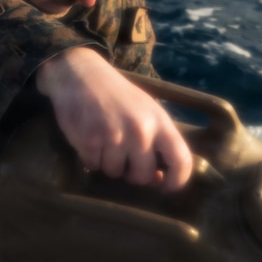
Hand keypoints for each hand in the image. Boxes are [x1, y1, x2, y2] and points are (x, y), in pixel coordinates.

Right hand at [36, 48, 193, 190]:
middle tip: (124, 160)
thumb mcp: (145, 109)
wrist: (80, 73)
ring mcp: (114, 136)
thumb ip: (156, 140)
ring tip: (104, 142)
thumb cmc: (116, 95)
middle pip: (143, 175)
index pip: (181, 159)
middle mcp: (140, 130)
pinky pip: (93, 165)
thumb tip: (159, 178)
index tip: (166, 187)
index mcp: (159, 121)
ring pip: (115, 173)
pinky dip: (90, 158)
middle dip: (133, 174)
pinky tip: (90, 138)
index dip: (177, 181)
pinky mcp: (89, 140)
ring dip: (108, 164)